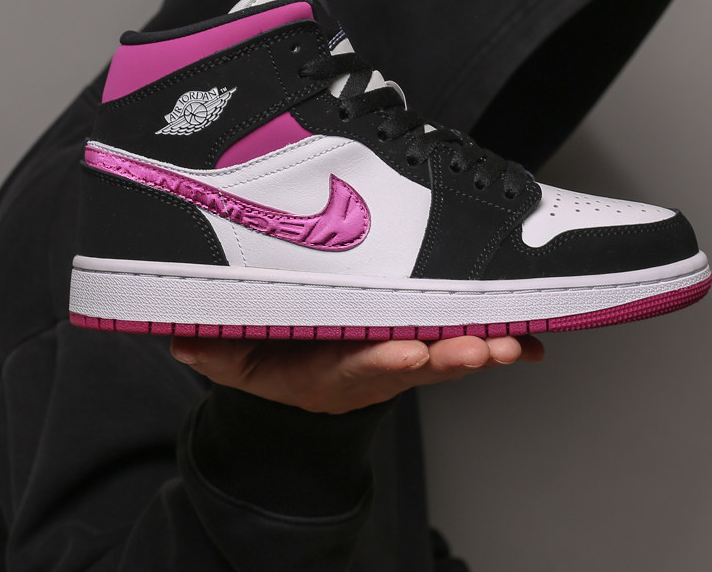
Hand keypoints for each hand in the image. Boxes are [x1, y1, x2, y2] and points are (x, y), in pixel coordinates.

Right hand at [171, 333, 543, 413]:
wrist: (299, 376)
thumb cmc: (272, 363)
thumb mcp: (232, 360)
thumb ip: (212, 349)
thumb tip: (183, 336)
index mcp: (328, 372)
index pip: (356, 367)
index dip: (382, 362)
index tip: (408, 353)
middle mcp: (371, 367)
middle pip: (416, 362)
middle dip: (453, 354)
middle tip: (487, 345)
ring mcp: (398, 354)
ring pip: (446, 350)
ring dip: (484, 345)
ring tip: (516, 338)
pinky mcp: (416, 338)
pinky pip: (460, 338)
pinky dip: (496, 340)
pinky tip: (528, 337)